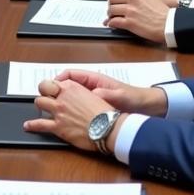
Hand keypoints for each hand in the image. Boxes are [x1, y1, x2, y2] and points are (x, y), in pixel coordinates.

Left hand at [22, 77, 109, 149]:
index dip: (53, 87)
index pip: (55, 83)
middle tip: (46, 97)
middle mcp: (63, 97)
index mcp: (72, 87)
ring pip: (40, 103)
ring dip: (40, 105)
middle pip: (44, 90)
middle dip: (44, 93)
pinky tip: (28, 125)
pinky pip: (40, 124)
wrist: (109, 128)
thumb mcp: (94, 96)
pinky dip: (32, 125)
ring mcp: (58, 111)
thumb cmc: (106, 114)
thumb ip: (81, 94)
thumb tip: (79, 98)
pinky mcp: (58, 126)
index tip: (53, 90)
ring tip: (39, 108)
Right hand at [49, 69, 167, 116]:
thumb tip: (95, 94)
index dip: (59, 79)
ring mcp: (91, 97)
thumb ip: (108, 93)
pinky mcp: (93, 108)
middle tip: (47, 100)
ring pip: (70, 96)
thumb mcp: (121, 95)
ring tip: (52, 110)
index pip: (71, 74)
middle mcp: (91, 87)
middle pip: (67, 85)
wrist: (146, 107)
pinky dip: (70, 111)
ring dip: (61, 102)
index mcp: (95, 80)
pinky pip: (77, 106)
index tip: (52, 88)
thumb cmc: (134, 98)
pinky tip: (65, 119)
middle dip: (55, 91)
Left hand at [105, 0, 174, 41]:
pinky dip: (112, 23)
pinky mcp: (130, 22)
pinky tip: (113, 23)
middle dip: (111, 4)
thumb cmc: (164, 9)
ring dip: (110, 14)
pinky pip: (114, 21)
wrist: (171, 22)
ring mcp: (130, 10)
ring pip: (111, 9)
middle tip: (112, 7)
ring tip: (112, 16)